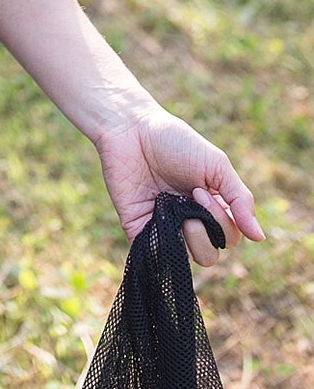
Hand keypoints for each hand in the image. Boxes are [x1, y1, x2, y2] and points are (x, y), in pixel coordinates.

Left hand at [94, 109, 264, 266]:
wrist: (130, 129)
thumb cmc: (175, 142)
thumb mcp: (216, 165)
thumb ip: (240, 200)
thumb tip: (259, 237)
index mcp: (210, 208)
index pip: (230, 237)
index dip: (223, 222)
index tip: (201, 191)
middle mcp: (189, 221)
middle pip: (211, 253)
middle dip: (208, 231)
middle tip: (191, 196)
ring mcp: (165, 228)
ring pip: (189, 259)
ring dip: (190, 238)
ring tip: (174, 209)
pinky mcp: (140, 231)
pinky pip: (157, 257)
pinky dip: (163, 247)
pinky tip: (159, 221)